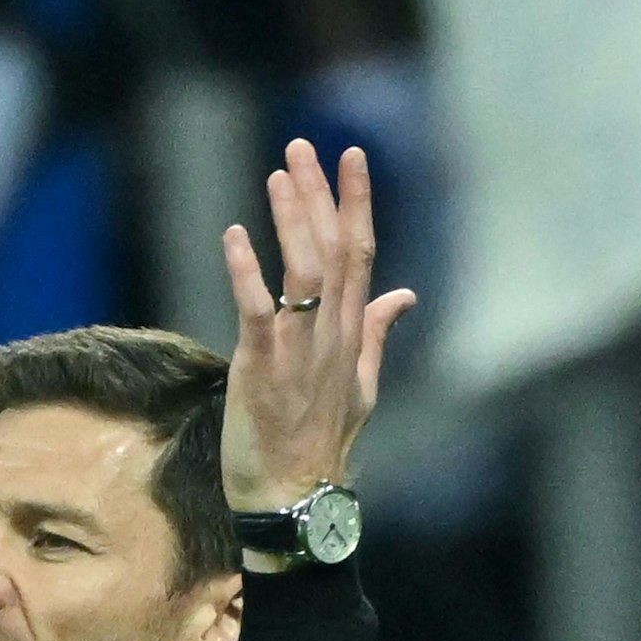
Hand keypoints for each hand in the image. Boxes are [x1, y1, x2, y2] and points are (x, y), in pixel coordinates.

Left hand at [219, 140, 415, 511]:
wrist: (295, 493)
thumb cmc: (320, 440)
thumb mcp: (361, 384)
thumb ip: (377, 332)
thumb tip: (404, 296)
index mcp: (351, 333)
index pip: (361, 254)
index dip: (356, 203)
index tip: (350, 157)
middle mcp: (331, 334)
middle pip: (334, 250)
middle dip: (320, 195)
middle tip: (303, 147)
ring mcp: (299, 350)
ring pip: (303, 271)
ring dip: (291, 220)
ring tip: (278, 175)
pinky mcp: (262, 368)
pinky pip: (258, 312)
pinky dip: (247, 272)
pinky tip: (235, 235)